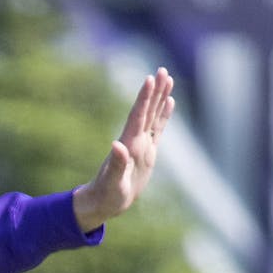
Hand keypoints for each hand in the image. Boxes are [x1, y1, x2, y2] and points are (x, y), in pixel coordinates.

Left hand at [73, 67, 175, 232]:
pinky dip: (163, 115)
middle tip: (162, 70)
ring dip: (160, 98)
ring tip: (168, 78)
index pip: (138, 116)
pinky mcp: (147, 153)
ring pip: (153, 116)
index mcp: (128, 145)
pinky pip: (158, 129)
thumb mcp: (112, 183)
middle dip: (154, 91)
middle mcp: (134, 141)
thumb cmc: (106, 196)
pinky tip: (169, 102)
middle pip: (146, 111)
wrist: (103, 203)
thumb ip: (115, 165)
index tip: (150, 79)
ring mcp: (141, 145)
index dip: (144, 98)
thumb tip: (117, 145)